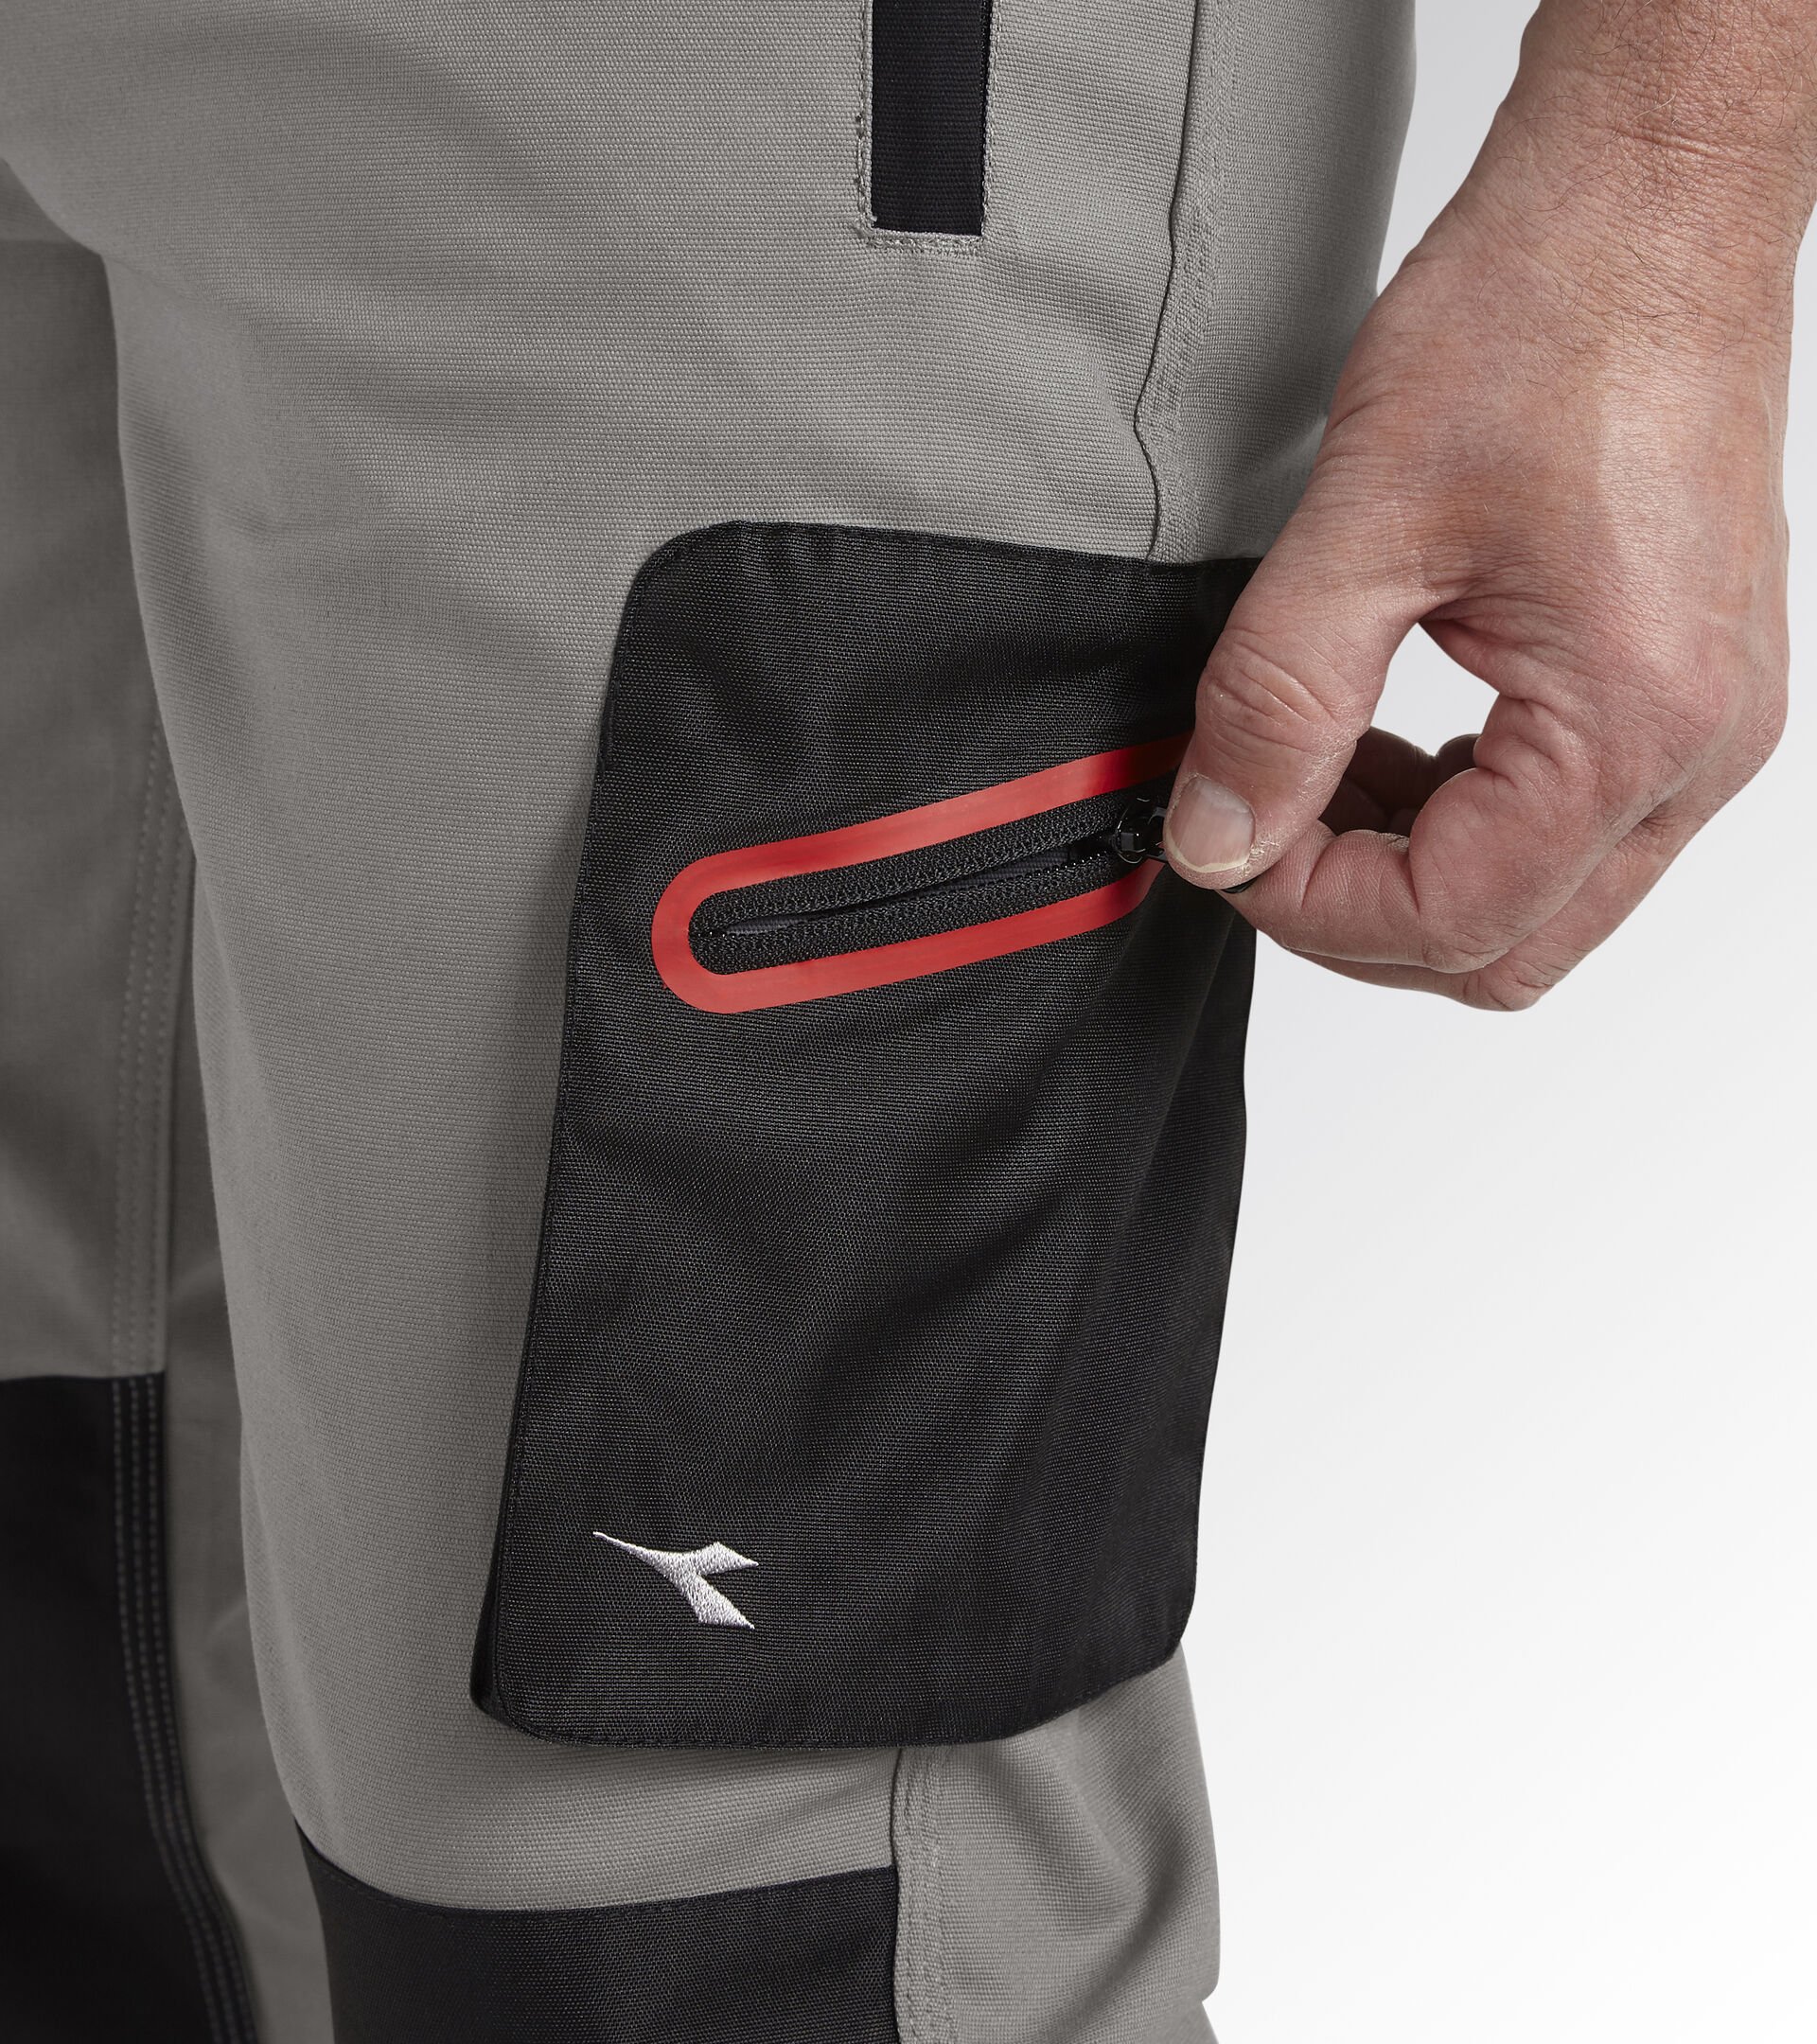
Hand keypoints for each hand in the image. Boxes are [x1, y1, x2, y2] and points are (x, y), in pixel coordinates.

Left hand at [1163, 9, 1811, 1007]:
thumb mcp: (1367, 517)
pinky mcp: (1687, 691)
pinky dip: (1464, 819)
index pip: (1450, 920)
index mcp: (1633, 720)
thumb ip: (1276, 701)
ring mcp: (1707, 725)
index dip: (1307, 908)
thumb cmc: (1550, 313)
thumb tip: (1218, 835)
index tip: (1220, 843)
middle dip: (1359, 915)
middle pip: (1505, 948)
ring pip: (1539, 904)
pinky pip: (1571, 830)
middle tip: (1257, 826)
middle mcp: (1698, 748)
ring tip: (1317, 771)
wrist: (1647, 203)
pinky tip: (1390, 744)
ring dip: (1409, 871)